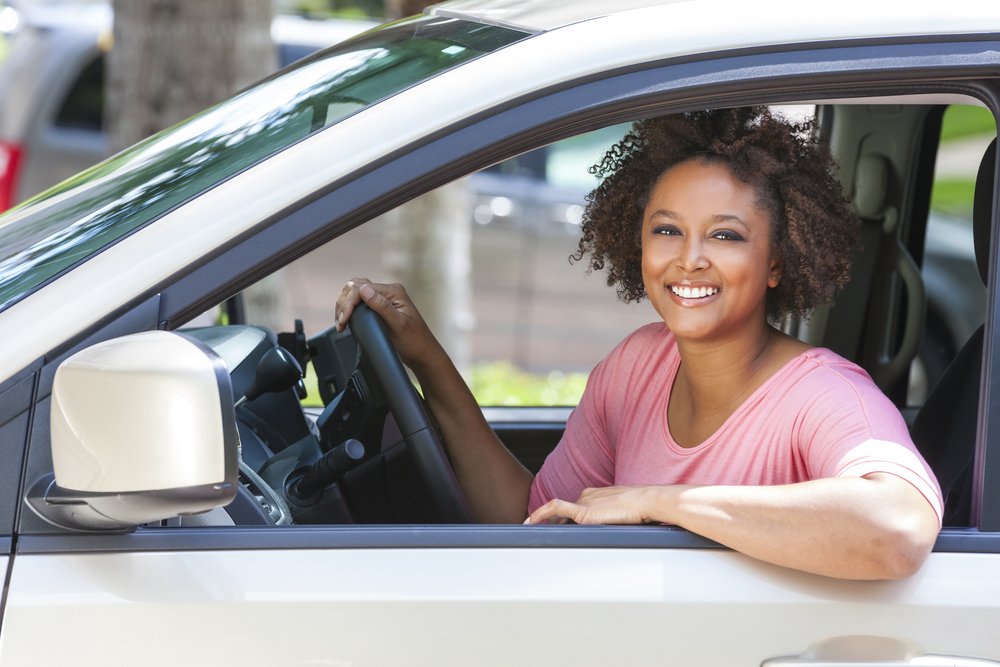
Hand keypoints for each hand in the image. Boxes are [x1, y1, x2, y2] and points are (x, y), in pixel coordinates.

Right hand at [334, 278, 439, 370]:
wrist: (423, 355)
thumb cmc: (415, 341)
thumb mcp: (399, 325)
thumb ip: (382, 306)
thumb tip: (364, 290)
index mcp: (394, 292)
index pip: (362, 287)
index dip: (349, 302)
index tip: (343, 320)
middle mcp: (388, 292)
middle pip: (356, 287)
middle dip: (344, 303)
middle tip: (340, 322)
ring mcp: (384, 299)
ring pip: (355, 293)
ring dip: (344, 306)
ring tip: (341, 323)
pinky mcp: (380, 308)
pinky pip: (359, 302)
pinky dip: (349, 309)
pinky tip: (346, 320)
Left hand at [524, 486, 669, 524]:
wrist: (646, 502)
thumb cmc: (641, 510)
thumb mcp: (622, 515)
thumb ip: (611, 521)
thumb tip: (610, 533)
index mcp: (594, 495)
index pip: (572, 509)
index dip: (562, 520)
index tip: (554, 528)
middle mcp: (586, 496)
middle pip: (564, 515)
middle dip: (553, 526)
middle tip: (542, 536)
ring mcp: (584, 502)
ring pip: (559, 516)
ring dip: (547, 526)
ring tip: (533, 533)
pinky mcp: (583, 510)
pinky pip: (555, 508)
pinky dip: (539, 513)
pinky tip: (529, 522)